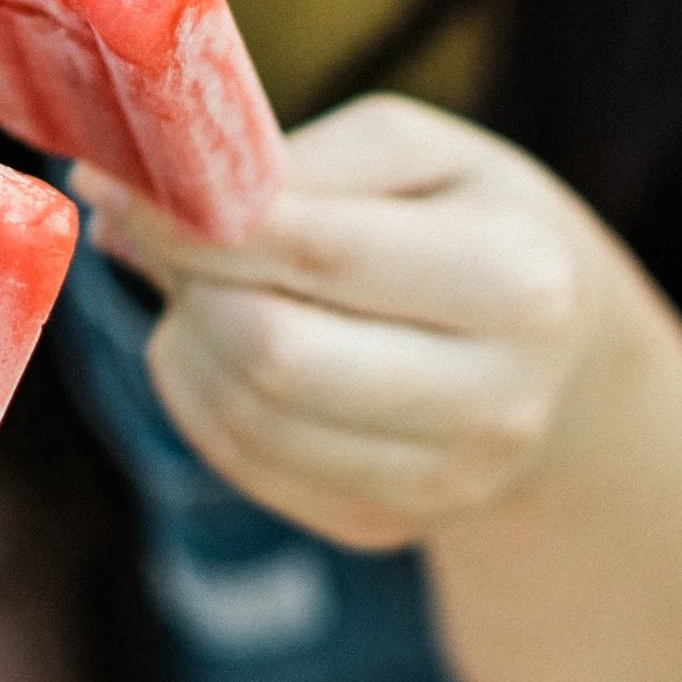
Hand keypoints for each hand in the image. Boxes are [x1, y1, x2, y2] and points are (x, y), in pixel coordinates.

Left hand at [80, 93, 627, 552]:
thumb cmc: (466, 222)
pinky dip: (200, 398)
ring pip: (243, 417)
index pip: (317, 250)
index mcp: (517, 279)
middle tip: (163, 234)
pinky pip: (242, 463)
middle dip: (189, 284)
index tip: (120, 180)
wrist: (561, 358)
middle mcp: (495, 399)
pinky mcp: (384, 527)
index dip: (198, 218)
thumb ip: (280, 161)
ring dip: (184, 342)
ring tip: (200, 287)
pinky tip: (222, 346)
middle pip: (271, 352)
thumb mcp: (411, 153)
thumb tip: (126, 202)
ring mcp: (443, 482)